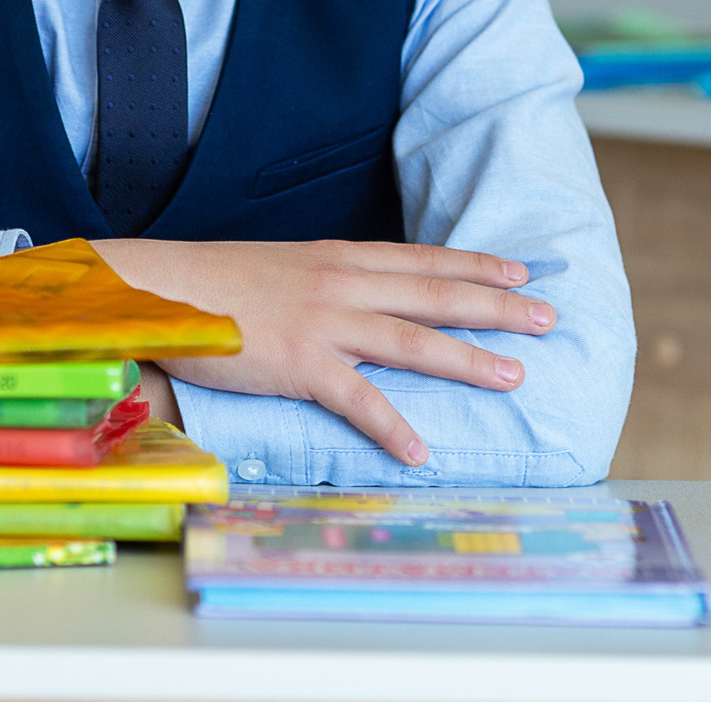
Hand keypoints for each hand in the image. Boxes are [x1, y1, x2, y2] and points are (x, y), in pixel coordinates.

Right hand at [95, 239, 552, 465]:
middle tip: (548, 316)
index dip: (476, 264)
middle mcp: (343, 283)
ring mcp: (325, 322)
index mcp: (339, 257)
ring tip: (516, 376)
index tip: (521, 269)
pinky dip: (393, 427)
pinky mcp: (300, 363)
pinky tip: (422, 452)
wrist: (162, 286)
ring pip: (414, 340)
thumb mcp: (284, 267)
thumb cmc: (216, 282)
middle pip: (436, 293)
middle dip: (498, 305)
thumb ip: (328, 281)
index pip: (423, 259)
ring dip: (470, 359)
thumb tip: (363, 298)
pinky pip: (358, 400)